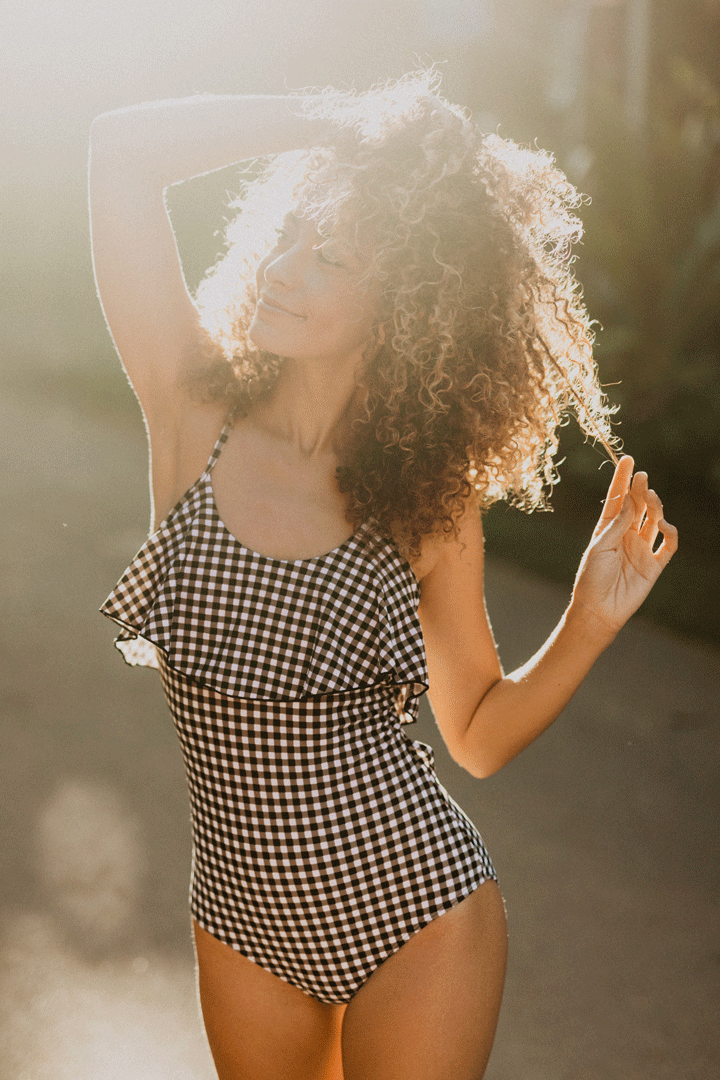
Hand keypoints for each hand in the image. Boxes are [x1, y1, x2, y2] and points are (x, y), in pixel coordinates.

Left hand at [570, 456, 677, 635]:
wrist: (599, 609)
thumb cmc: (591, 578)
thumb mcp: (600, 547)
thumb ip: (617, 525)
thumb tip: (631, 501)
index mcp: (607, 529)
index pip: (617, 498)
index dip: (623, 479)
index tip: (628, 459)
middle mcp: (625, 535)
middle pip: (637, 506)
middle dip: (640, 490)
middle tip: (642, 476)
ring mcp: (641, 548)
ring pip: (654, 520)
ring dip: (655, 507)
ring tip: (650, 497)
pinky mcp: (654, 565)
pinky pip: (668, 545)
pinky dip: (670, 533)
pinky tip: (664, 525)